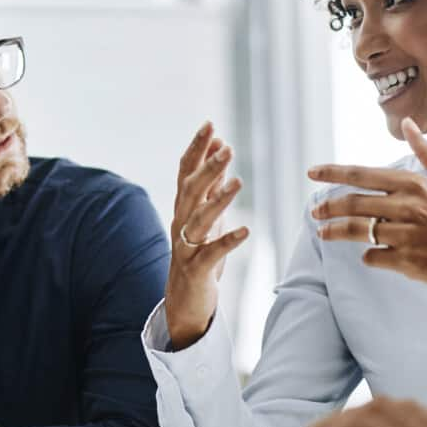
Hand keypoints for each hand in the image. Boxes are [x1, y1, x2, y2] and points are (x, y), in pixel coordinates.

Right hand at [164, 121, 249, 348]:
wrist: (184, 301)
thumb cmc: (198, 256)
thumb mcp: (207, 217)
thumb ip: (212, 186)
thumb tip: (220, 151)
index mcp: (183, 209)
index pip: (186, 172)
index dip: (197, 149)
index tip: (210, 125)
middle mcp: (180, 224)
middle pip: (190, 191)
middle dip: (207, 168)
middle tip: (227, 148)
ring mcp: (186, 247)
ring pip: (199, 219)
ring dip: (218, 199)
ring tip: (238, 181)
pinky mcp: (196, 269)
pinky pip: (211, 253)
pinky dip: (228, 241)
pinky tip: (246, 231)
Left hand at [309, 116, 426, 334]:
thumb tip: (407, 123)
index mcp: (417, 184)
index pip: (363, 174)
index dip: (332, 173)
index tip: (311, 172)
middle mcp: (409, 207)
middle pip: (353, 203)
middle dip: (327, 207)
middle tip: (315, 212)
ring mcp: (406, 235)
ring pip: (356, 230)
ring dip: (335, 232)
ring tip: (324, 233)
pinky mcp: (407, 262)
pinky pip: (372, 257)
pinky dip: (368, 256)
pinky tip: (372, 255)